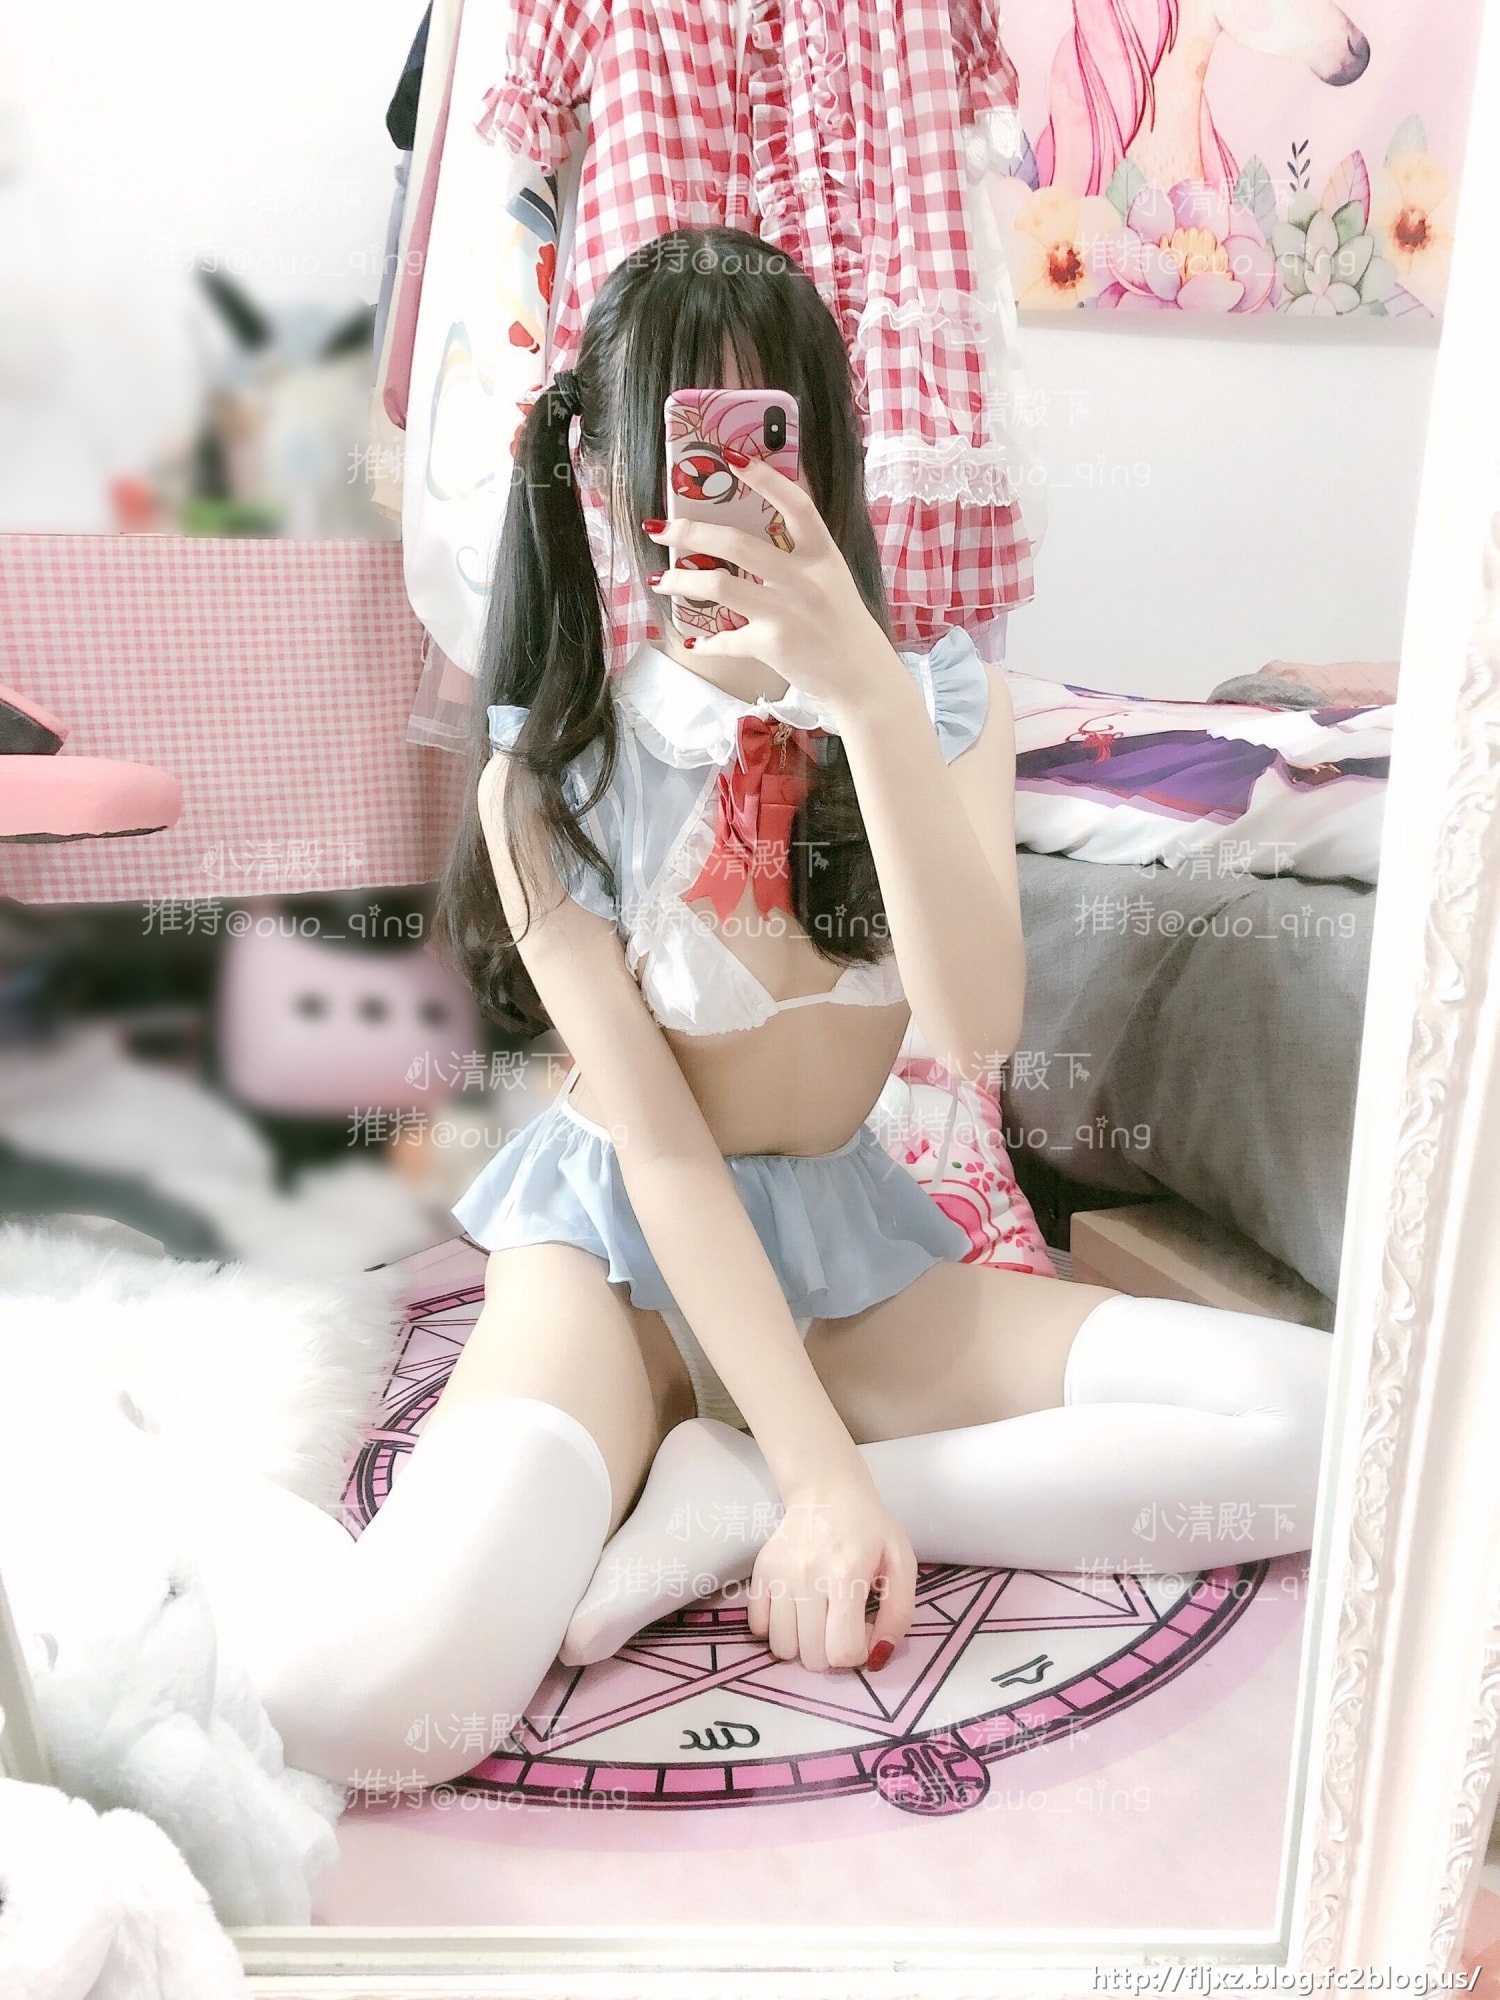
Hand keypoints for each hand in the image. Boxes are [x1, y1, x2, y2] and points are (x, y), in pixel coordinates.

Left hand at [645, 454, 905, 726]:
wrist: (863, 680)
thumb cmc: (844, 629)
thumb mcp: (832, 582)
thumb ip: (800, 559)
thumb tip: (748, 542)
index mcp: (824, 556)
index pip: (796, 505)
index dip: (765, 479)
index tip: (733, 459)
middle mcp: (804, 579)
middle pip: (737, 543)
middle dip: (690, 532)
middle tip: (662, 528)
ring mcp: (786, 612)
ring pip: (719, 585)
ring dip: (681, 581)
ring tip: (661, 580)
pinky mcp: (772, 645)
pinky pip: (726, 639)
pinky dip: (706, 642)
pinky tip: (694, 642)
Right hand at [745, 1461, 916, 1673]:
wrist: (827, 1490)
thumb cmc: (869, 1529)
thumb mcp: (901, 1564)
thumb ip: (899, 1614)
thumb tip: (878, 1656)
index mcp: (846, 1576)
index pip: (843, 1652)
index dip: (859, 1652)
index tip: (863, 1628)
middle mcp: (808, 1578)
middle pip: (813, 1657)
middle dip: (832, 1652)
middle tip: (841, 1623)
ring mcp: (779, 1575)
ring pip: (782, 1648)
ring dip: (803, 1644)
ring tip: (817, 1620)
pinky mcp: (760, 1572)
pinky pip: (758, 1628)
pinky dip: (776, 1629)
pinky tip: (794, 1611)